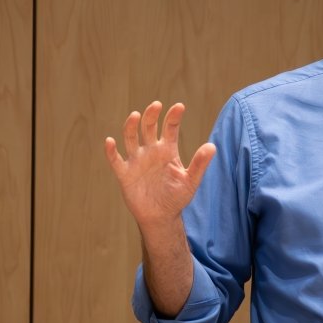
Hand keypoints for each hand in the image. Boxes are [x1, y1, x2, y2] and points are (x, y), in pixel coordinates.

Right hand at [103, 101, 216, 232]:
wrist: (161, 217)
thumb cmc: (176, 198)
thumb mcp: (190, 181)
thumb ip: (199, 164)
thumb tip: (212, 146)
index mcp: (167, 150)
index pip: (169, 128)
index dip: (173, 116)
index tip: (179, 106)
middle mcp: (150, 151)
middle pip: (148, 127)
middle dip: (151, 115)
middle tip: (156, 105)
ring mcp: (136, 160)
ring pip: (130, 138)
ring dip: (131, 126)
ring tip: (136, 115)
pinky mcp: (125, 173)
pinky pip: (115, 159)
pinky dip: (111, 151)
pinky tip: (110, 141)